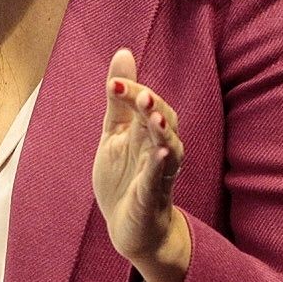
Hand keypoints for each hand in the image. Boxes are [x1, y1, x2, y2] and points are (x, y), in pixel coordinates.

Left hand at [93, 49, 190, 281]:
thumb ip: (118, 99)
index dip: (132, 91)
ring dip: (163, 131)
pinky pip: (160, 180)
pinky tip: (160, 153)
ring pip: (170, 148)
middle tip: (141, 95)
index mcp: (147, 132)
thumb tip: (123, 53)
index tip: (112, 83)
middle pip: (164, 121)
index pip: (146, 104)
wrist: (129, 228)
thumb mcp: (115, 134)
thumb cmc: (124, 178)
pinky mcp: (153, 198)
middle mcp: (159, 149)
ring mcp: (159, 174)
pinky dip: (160, 166)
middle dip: (154, 107)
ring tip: (154, 116)